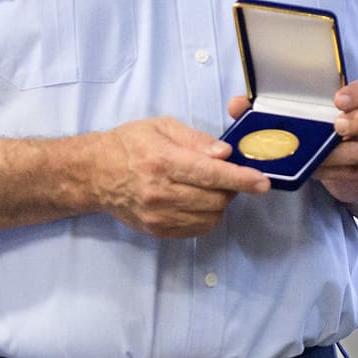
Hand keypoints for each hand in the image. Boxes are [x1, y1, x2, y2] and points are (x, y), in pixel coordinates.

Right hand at [88, 116, 269, 237]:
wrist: (95, 173)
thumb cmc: (129, 145)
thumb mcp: (162, 127)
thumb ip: (196, 140)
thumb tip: (225, 154)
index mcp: (163, 161)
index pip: (211, 174)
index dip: (242, 179)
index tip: (263, 182)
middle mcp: (160, 192)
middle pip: (216, 199)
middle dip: (232, 189)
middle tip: (227, 176)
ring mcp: (158, 216)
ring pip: (210, 218)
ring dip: (220, 204)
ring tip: (210, 188)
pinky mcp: (157, 230)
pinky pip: (197, 229)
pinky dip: (207, 216)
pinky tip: (198, 201)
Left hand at [225, 77, 357, 204]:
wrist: (350, 166)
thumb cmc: (321, 130)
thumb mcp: (302, 115)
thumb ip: (271, 107)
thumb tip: (238, 105)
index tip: (338, 99)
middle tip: (337, 127)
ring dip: (341, 153)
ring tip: (320, 156)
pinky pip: (356, 174)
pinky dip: (333, 173)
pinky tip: (315, 171)